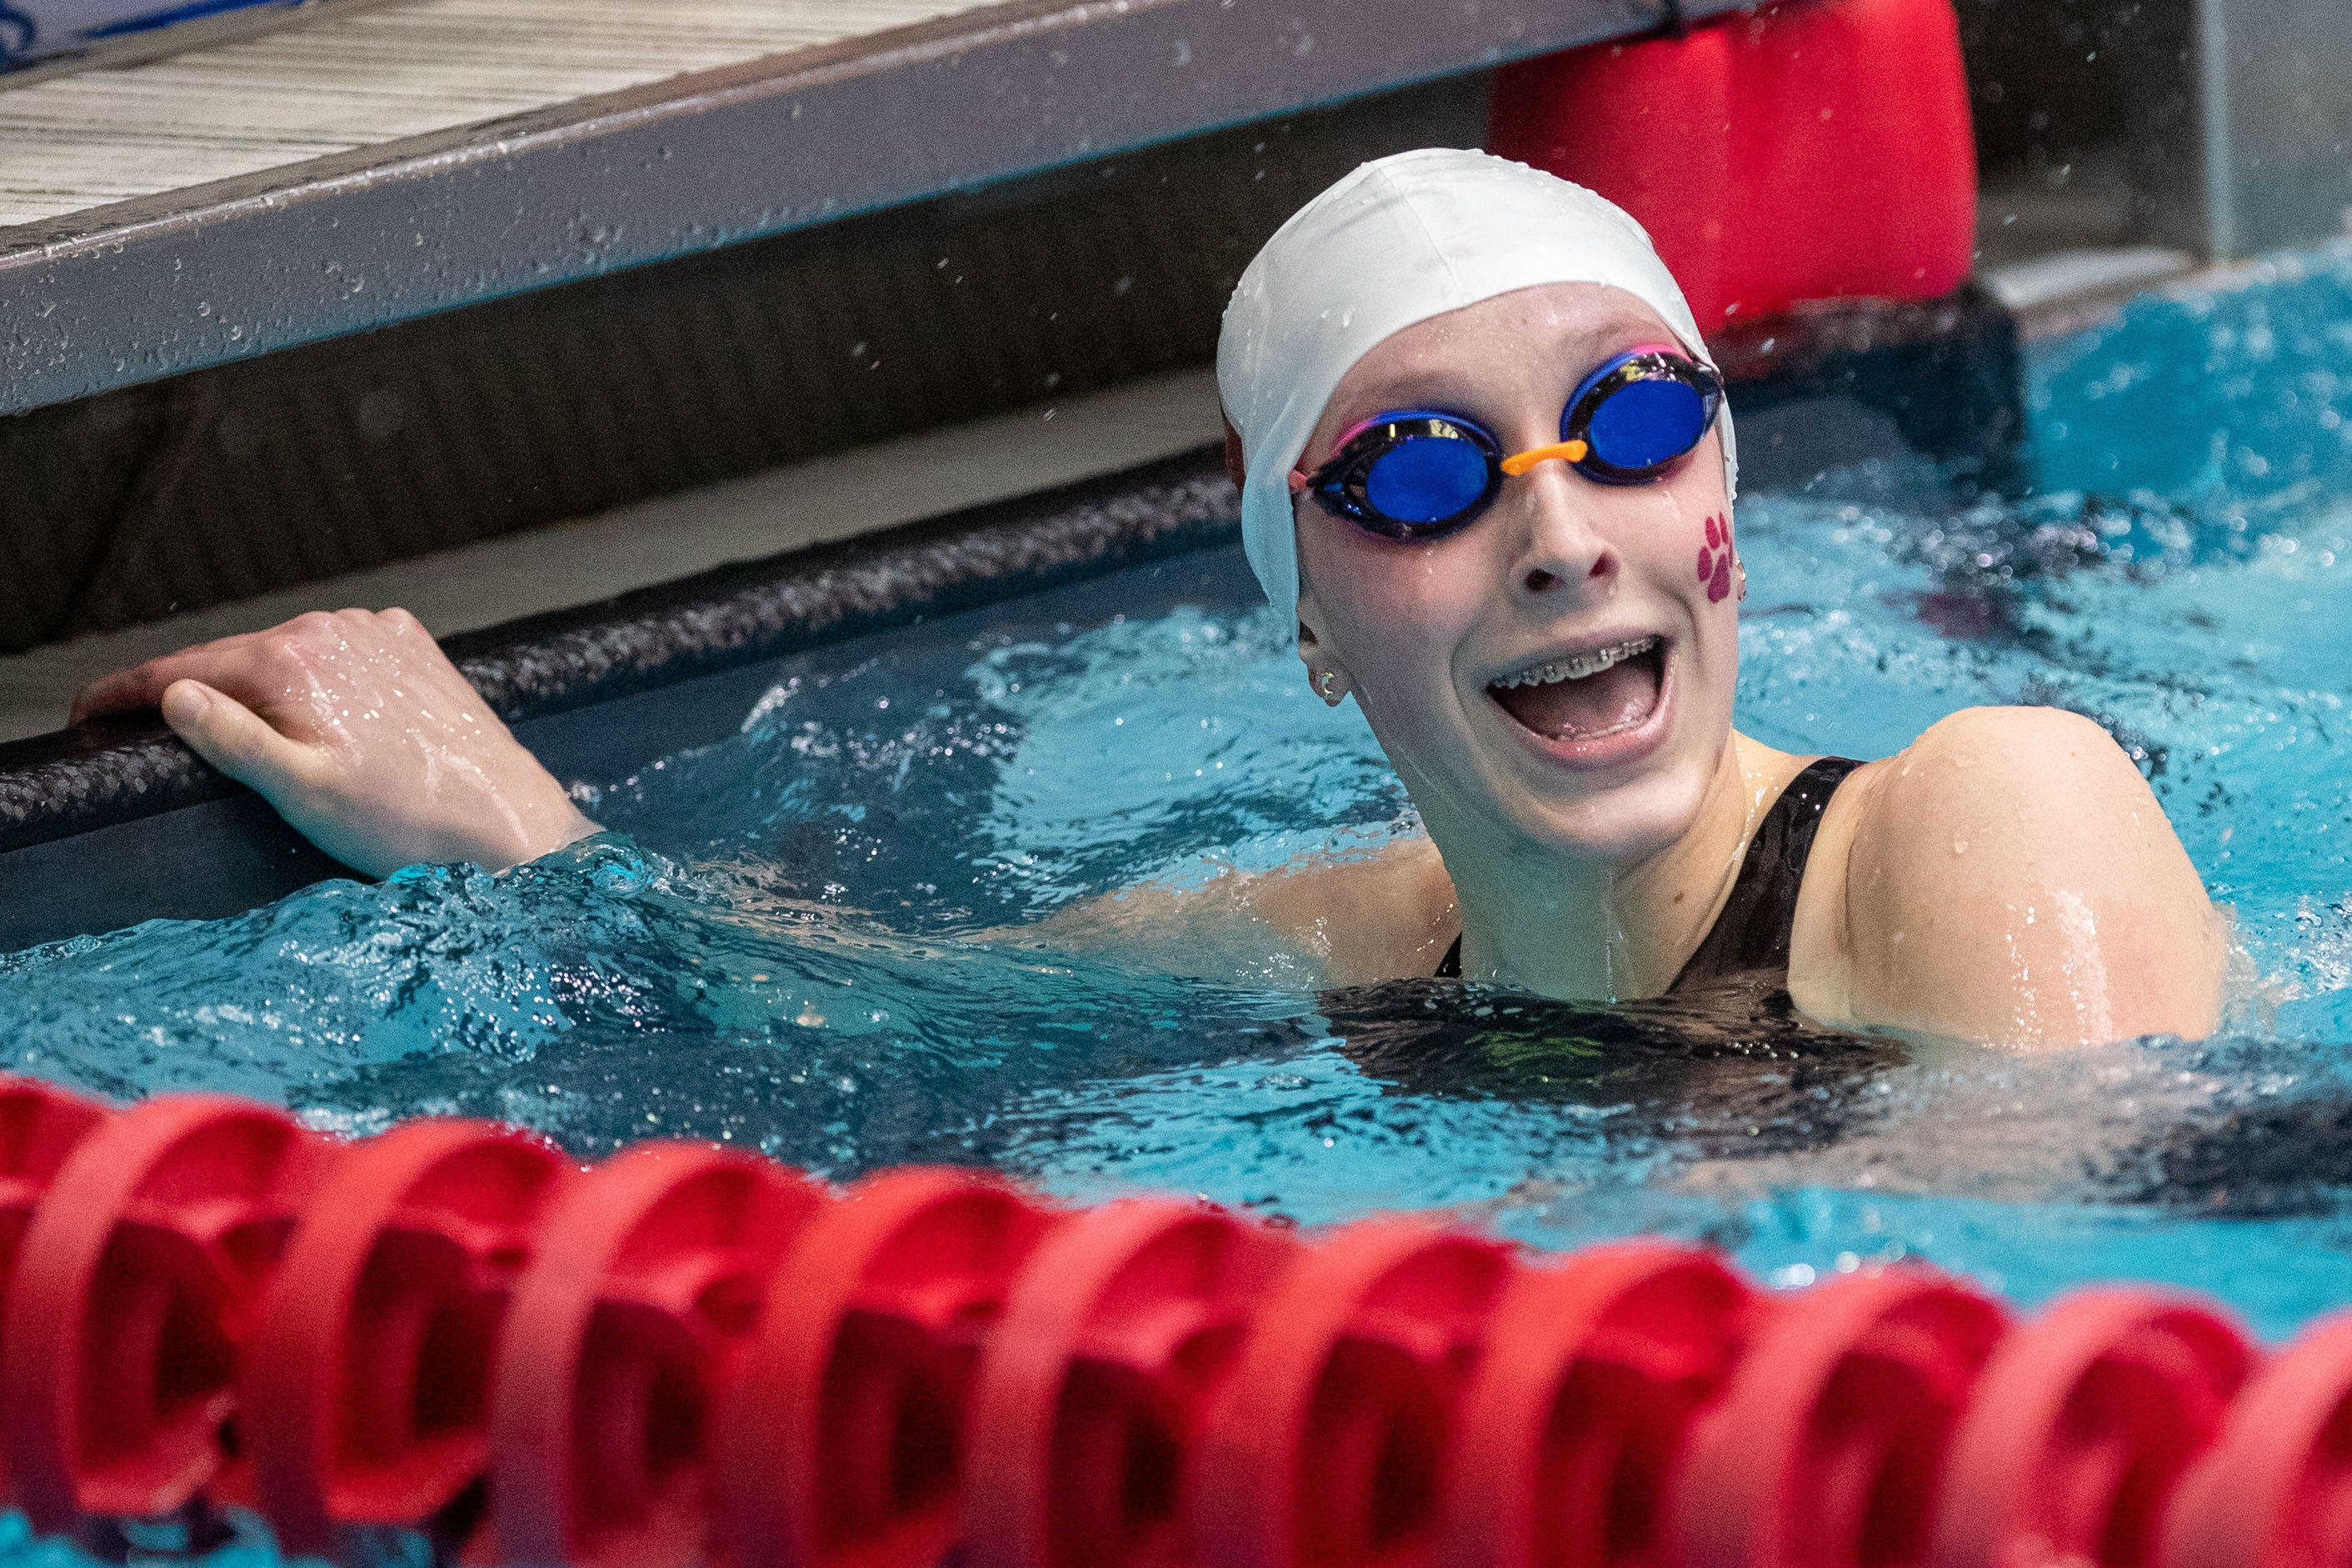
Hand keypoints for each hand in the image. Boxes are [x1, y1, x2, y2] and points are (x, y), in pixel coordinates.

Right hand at [73, 608, 599, 878]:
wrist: (506, 822)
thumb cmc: (405, 820)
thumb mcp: (300, 791)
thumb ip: (231, 738)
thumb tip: (173, 694)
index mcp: (291, 659)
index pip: (182, 668)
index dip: (127, 693)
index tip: (91, 713)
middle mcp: (333, 628)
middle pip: (236, 660)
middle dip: (198, 692)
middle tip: (158, 730)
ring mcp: (378, 632)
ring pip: (292, 657)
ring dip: (264, 688)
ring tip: (251, 736)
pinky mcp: (413, 648)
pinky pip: (344, 658)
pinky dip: (321, 682)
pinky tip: (327, 720)